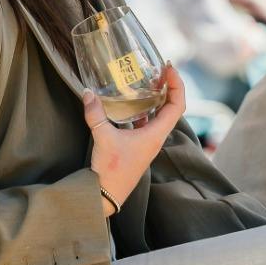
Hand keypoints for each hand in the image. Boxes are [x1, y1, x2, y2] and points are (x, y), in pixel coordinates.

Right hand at [82, 64, 186, 209]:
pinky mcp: (138, 146)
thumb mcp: (102, 137)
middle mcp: (156, 138)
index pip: (177, 106)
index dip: (177, 85)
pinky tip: (131, 105)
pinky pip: (147, 124)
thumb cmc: (111, 169)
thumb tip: (88, 93)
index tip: (169, 69)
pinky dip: (144, 111)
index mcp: (155, 135)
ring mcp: (148, 143)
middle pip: (171, 108)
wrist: (106, 195)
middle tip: (160, 71)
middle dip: (169, 88)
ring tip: (148, 83)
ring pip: (160, 116)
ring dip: (157, 99)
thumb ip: (95, 113)